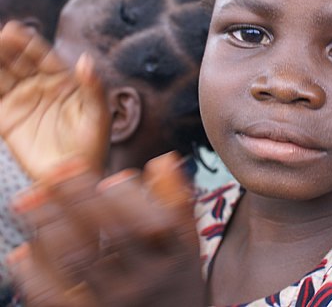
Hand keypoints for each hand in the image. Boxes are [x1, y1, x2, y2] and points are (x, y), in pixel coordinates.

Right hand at [0, 21, 109, 178]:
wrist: (74, 175)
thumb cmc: (93, 145)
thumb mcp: (97, 116)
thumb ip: (93, 88)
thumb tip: (86, 59)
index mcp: (63, 81)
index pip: (42, 56)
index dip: (27, 43)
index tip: (13, 30)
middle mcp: (40, 86)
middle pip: (17, 60)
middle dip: (4, 47)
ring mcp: (22, 100)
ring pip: (1, 75)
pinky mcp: (7, 119)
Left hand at [8, 152, 204, 306]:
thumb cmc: (173, 285)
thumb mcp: (187, 248)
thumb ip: (177, 203)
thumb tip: (163, 160)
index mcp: (175, 258)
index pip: (154, 223)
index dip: (131, 200)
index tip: (111, 178)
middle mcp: (147, 281)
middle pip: (113, 235)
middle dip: (82, 198)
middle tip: (57, 170)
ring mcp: (115, 303)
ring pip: (79, 261)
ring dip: (51, 224)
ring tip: (30, 199)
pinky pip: (53, 297)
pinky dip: (33, 273)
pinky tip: (23, 251)